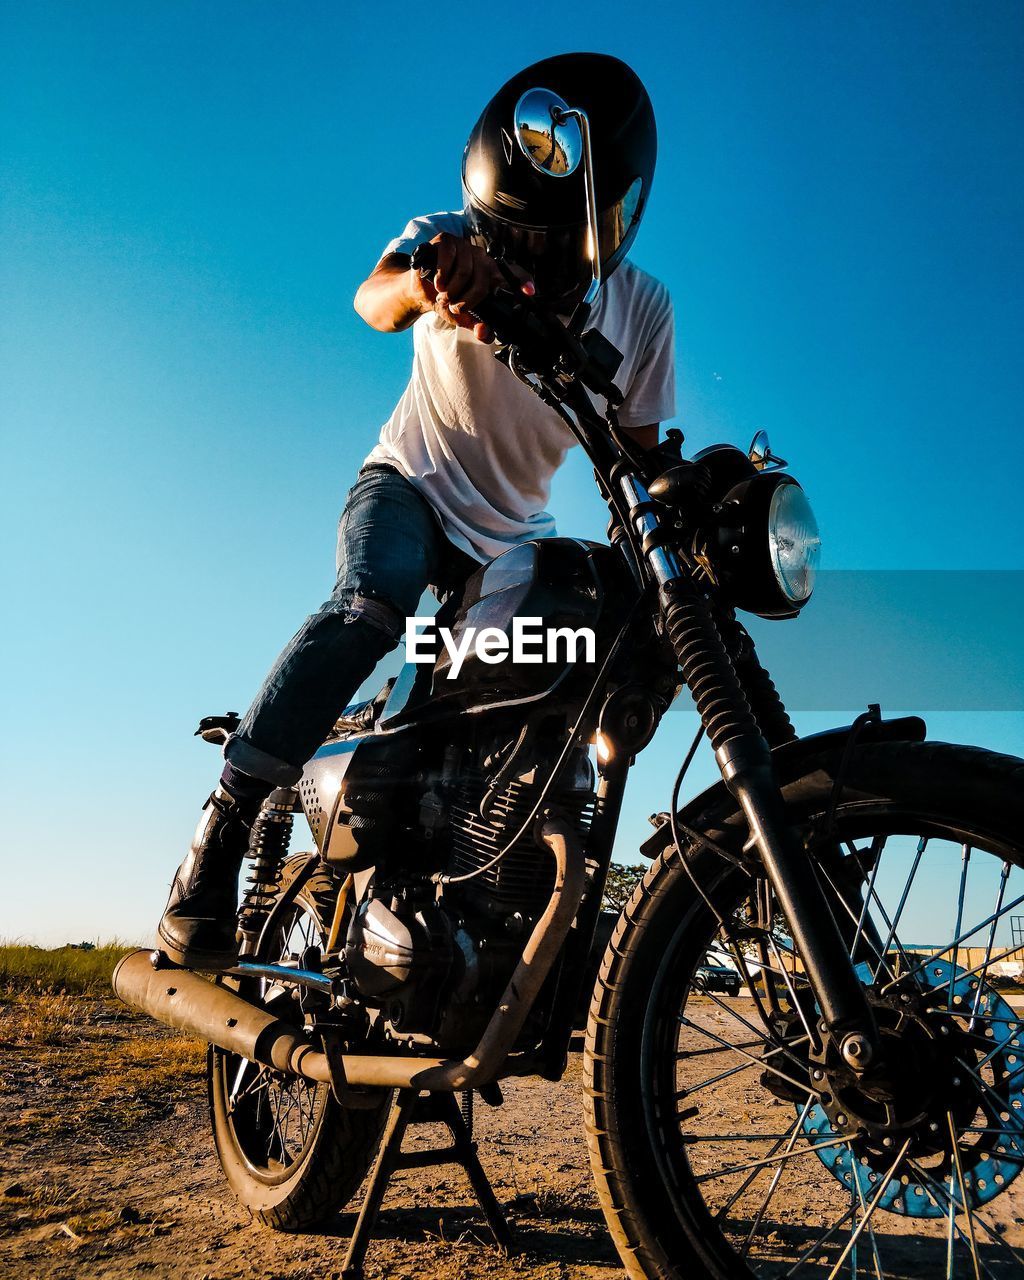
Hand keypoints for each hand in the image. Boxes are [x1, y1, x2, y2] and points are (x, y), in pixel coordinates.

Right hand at [413, 232, 530, 342]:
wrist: (419, 288)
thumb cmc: (445, 298)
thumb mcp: (462, 317)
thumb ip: (476, 326)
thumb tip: (486, 334)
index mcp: (491, 274)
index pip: (514, 274)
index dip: (523, 282)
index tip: (530, 292)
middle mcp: (482, 258)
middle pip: (482, 283)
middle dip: (465, 301)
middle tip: (454, 305)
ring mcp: (465, 247)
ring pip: (464, 273)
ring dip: (450, 291)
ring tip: (444, 294)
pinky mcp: (447, 241)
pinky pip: (448, 260)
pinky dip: (441, 276)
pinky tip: (437, 282)